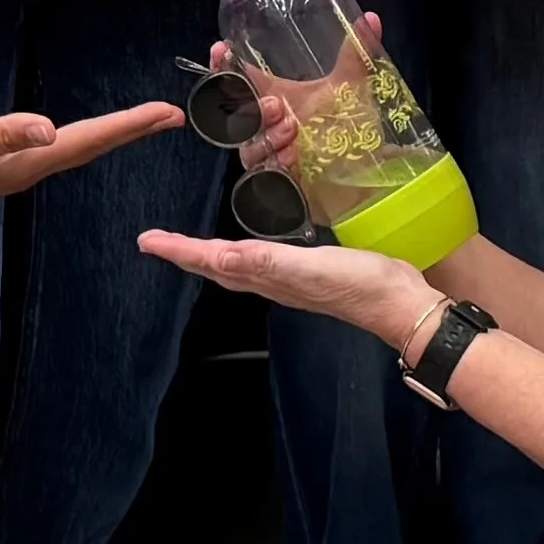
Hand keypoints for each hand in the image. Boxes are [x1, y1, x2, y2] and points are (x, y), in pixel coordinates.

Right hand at [0, 102, 183, 223]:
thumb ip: (1, 136)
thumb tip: (46, 129)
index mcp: (26, 163)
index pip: (89, 140)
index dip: (128, 125)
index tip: (165, 112)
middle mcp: (29, 169)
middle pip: (93, 147)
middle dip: (132, 130)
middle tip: (172, 115)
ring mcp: (16, 169)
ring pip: (78, 148)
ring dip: (111, 134)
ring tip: (141, 122)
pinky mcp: (1, 163)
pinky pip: (56, 147)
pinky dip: (81, 136)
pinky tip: (78, 134)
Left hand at [139, 221, 444, 348]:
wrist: (396, 302)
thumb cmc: (355, 284)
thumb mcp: (305, 268)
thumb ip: (262, 262)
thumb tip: (217, 258)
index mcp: (264, 275)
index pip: (210, 261)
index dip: (178, 250)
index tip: (146, 241)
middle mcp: (270, 280)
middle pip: (215, 266)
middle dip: (184, 254)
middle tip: (156, 241)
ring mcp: (288, 279)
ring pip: (235, 266)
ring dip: (209, 255)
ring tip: (189, 246)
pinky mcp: (307, 272)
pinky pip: (261, 262)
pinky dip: (243, 254)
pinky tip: (250, 249)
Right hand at [202, 13, 384, 168]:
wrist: (367, 171)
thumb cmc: (352, 126)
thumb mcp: (353, 86)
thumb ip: (358, 52)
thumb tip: (372, 17)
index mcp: (275, 96)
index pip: (237, 79)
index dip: (222, 65)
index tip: (221, 49)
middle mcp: (265, 125)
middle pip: (236, 115)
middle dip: (251, 108)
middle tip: (276, 104)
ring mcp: (269, 154)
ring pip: (249, 147)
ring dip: (267, 138)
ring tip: (293, 131)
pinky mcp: (276, 182)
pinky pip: (263, 175)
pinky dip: (276, 166)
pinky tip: (293, 160)